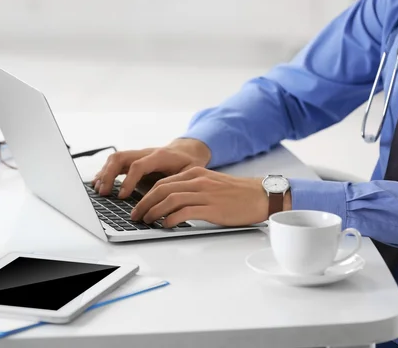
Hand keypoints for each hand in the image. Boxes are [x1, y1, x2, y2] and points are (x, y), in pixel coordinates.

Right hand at [92, 139, 211, 197]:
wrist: (187, 151)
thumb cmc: (189, 163)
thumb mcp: (190, 174)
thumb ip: (177, 186)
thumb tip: (166, 204)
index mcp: (160, 156)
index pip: (138, 165)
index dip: (128, 181)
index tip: (121, 196)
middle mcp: (145, 153)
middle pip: (120, 157)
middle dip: (109, 175)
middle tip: (103, 193)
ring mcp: (137, 155)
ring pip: (115, 158)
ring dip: (104, 174)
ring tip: (99, 190)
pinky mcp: (132, 160)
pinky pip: (115, 163)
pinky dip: (105, 173)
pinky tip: (98, 184)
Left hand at [130, 167, 291, 227]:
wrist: (261, 196)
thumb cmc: (236, 194)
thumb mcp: (210, 184)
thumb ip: (191, 188)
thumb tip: (170, 201)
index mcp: (195, 173)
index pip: (163, 182)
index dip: (146, 194)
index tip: (138, 205)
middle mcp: (197, 180)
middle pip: (161, 189)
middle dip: (144, 203)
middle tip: (135, 215)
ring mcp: (205, 193)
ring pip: (170, 199)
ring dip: (154, 211)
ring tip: (146, 221)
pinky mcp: (212, 207)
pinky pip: (185, 211)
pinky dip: (171, 218)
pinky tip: (165, 224)